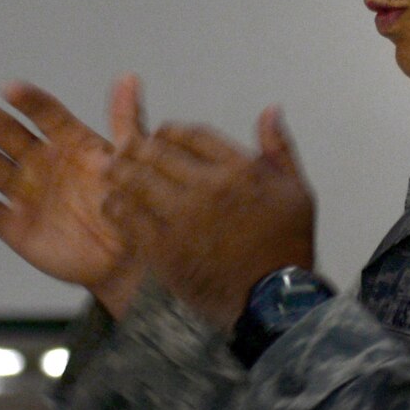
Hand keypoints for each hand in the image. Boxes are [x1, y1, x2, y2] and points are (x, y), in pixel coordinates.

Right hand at [0, 76, 146, 314]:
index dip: (28, 101)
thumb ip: (125, 119)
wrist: (125, 258)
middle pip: (10, 135)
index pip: (45, 114)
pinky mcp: (15, 227)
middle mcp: (42, 163)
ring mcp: (26, 194)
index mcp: (69, 142)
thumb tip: (128, 77)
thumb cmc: (130, 205)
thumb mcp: (132, 159)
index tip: (10, 89)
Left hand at [105, 107, 316, 330]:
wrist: (275, 299)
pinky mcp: (165, 248)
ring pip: (136, 180)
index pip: (191, 134)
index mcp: (240, 169)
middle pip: (158, 152)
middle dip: (138, 147)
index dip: (168, 132)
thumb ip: (278, 147)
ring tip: (113, 171)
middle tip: (126, 149)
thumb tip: (269, 109)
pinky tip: (113, 205)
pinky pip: (128, 218)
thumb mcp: (296, 191)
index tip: (160, 137)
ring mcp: (184, 219)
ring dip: (121, 172)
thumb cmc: (287, 246)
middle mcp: (209, 188)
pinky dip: (116, 206)